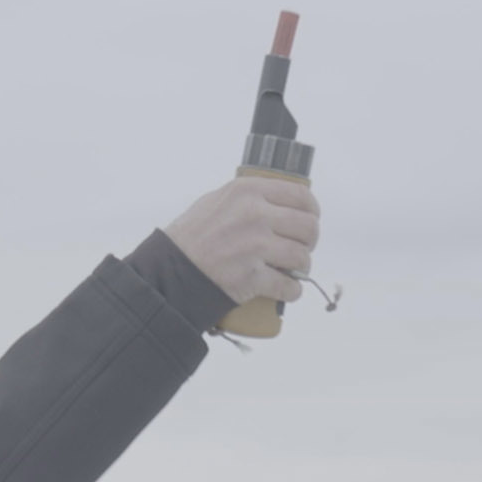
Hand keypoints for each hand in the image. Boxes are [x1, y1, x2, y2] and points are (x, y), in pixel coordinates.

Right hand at [161, 175, 320, 307]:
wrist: (170, 270)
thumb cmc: (191, 235)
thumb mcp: (216, 200)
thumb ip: (247, 196)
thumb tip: (278, 198)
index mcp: (248, 191)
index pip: (301, 196)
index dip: (312, 210)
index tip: (310, 219)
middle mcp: (255, 215)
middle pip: (308, 227)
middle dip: (309, 241)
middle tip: (301, 248)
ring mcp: (255, 247)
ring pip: (302, 257)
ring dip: (302, 266)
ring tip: (293, 269)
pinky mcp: (252, 277)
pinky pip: (289, 286)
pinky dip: (293, 291)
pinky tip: (288, 289)